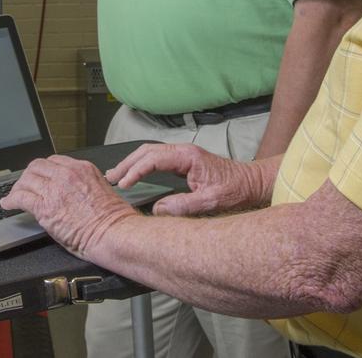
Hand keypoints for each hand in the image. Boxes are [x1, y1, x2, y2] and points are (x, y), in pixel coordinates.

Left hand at [0, 155, 137, 258]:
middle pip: (37, 167)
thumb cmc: (113, 219)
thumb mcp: (101, 189)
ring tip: (13, 196)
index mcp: (82, 168)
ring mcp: (54, 189)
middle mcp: (67, 174)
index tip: (39, 177)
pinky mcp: (44, 207)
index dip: (43, 170)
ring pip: (26, 180)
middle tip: (24, 185)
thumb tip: (71, 191)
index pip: (54, 161)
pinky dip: (11, 200)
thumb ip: (83, 184)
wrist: (112, 233)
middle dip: (28, 176)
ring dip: (18, 188)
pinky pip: (20, 198)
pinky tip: (7, 204)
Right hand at [107, 143, 270, 216]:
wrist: (252, 183)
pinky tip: (134, 175)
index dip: (135, 171)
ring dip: (131, 163)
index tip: (123, 185)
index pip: (152, 158)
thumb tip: (158, 210)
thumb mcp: (211, 201)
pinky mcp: (184, 162)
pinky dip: (141, 165)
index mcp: (187, 156)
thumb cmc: (236, 190)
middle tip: (109, 179)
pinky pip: (157, 159)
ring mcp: (183, 155)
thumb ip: (184, 206)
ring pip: (150, 153)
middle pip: (146, 151)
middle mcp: (183, 151)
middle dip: (126, 164)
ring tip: (115, 176)